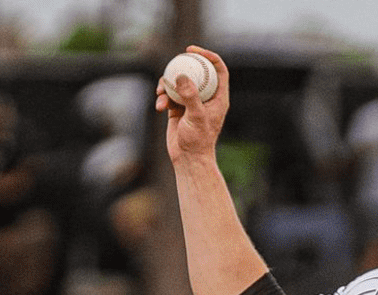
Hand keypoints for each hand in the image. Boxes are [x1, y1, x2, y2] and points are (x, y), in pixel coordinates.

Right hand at [155, 45, 228, 169]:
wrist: (188, 159)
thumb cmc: (197, 140)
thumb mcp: (195, 116)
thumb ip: (190, 96)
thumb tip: (181, 76)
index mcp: (218, 97)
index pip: (218, 70)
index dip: (209, 56)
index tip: (194, 51)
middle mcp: (206, 98)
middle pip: (198, 72)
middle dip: (186, 63)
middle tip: (177, 56)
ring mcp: (192, 102)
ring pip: (180, 83)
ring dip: (168, 84)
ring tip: (161, 92)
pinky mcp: (178, 109)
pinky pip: (169, 95)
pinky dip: (163, 97)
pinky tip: (159, 106)